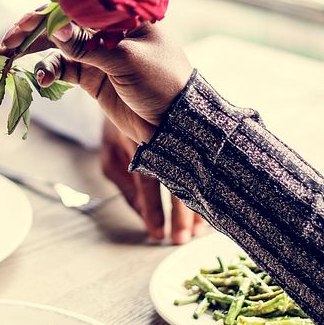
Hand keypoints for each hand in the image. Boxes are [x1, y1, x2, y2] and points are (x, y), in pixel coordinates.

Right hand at [0, 14, 192, 143]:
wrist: (175, 123)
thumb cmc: (162, 82)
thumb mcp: (126, 60)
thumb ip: (88, 46)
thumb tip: (55, 29)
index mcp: (122, 15)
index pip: (78, 3)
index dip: (47, 11)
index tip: (23, 24)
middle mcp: (107, 29)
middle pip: (62, 23)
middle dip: (32, 32)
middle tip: (6, 43)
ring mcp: (98, 53)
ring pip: (58, 46)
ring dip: (35, 53)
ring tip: (11, 62)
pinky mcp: (92, 76)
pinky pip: (63, 69)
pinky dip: (48, 72)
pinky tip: (40, 79)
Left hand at [100, 119, 203, 242]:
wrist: (127, 86)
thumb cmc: (118, 126)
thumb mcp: (110, 154)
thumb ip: (124, 184)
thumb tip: (140, 213)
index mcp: (137, 143)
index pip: (148, 182)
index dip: (153, 210)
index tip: (157, 233)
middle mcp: (159, 137)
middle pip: (174, 179)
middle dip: (179, 213)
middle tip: (183, 238)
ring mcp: (174, 131)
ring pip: (190, 170)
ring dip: (195, 202)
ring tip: (201, 228)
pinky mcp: (186, 129)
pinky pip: (198, 159)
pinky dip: (205, 183)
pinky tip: (212, 201)